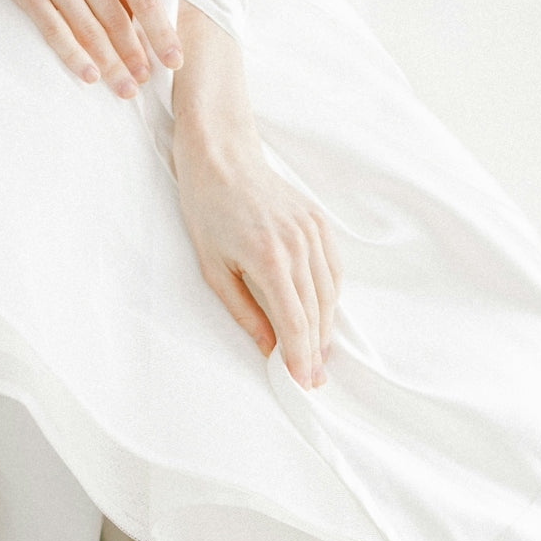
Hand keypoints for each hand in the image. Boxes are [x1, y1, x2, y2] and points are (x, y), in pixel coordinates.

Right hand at [0, 0, 181, 96]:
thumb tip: (141, 17)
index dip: (162, 32)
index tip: (174, 59)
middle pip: (117, 19)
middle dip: (135, 56)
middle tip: (147, 82)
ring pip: (88, 30)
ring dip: (110, 65)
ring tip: (125, 89)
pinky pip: (53, 29)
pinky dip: (73, 55)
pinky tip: (90, 76)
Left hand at [172, 3, 341, 390]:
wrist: (222, 155)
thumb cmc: (207, 210)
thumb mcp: (213, 269)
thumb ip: (244, 312)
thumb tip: (268, 348)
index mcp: (270, 260)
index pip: (296, 323)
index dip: (301, 358)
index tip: (304, 385)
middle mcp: (299, 246)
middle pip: (318, 313)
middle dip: (316, 351)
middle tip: (313, 380)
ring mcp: (313, 232)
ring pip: (330, 294)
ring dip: (326, 327)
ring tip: (318, 355)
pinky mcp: (319, 222)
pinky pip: (333, 270)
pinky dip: (330, 297)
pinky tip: (321, 315)